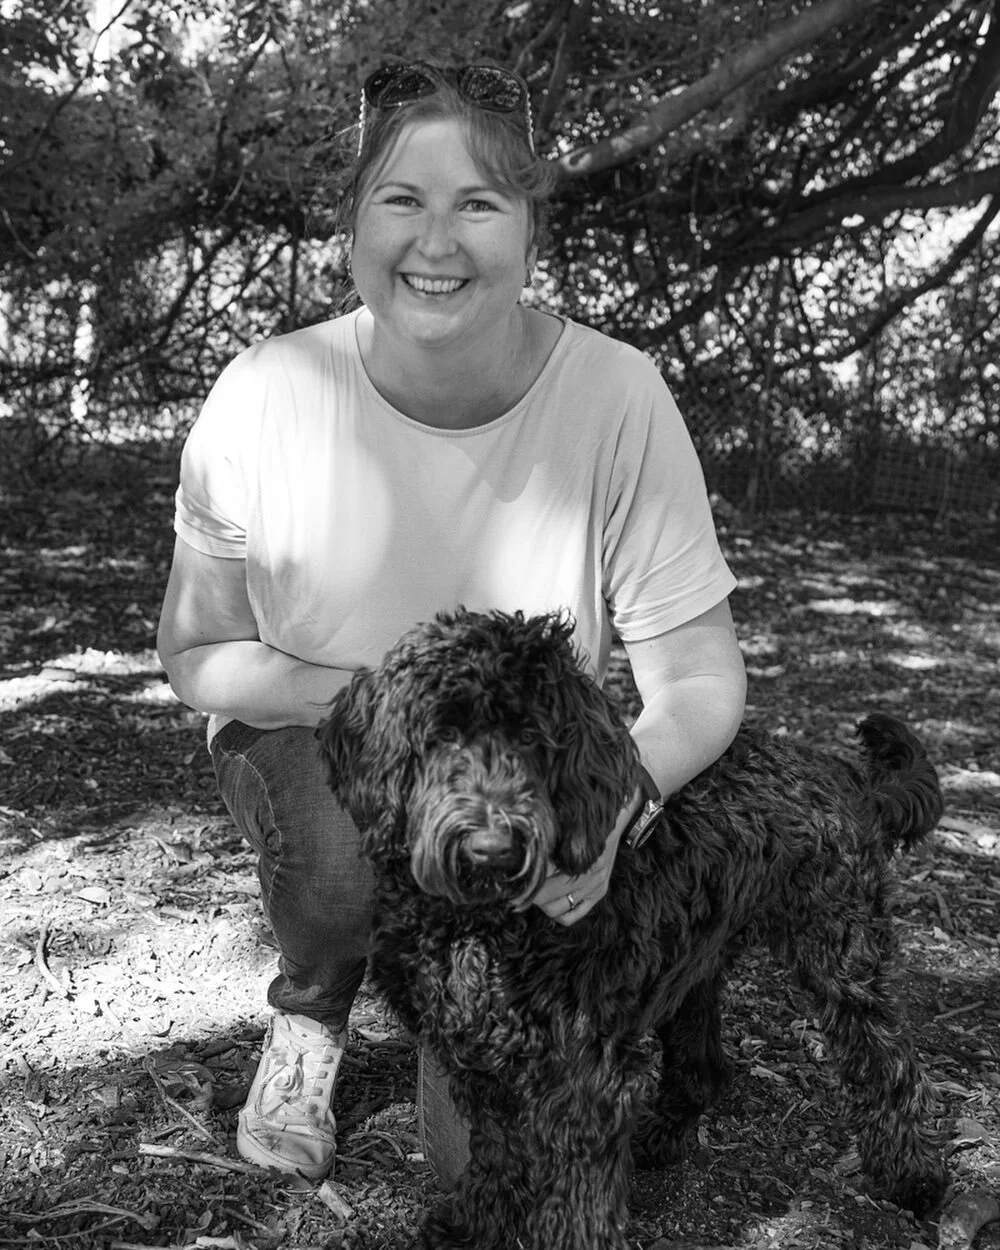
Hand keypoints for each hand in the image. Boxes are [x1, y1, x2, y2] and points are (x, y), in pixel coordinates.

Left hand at [532, 787, 641, 926]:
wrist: (615, 818)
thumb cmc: (584, 820)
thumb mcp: (563, 826)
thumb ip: (546, 841)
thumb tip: (520, 853)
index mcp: (577, 856)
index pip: (542, 877)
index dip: (525, 878)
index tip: (514, 876)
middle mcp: (588, 874)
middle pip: (546, 897)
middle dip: (530, 893)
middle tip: (521, 886)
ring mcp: (595, 885)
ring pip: (557, 909)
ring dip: (542, 903)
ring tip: (536, 892)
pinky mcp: (599, 892)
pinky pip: (573, 916)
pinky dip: (559, 913)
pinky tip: (552, 901)